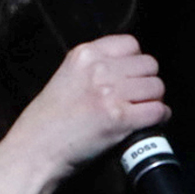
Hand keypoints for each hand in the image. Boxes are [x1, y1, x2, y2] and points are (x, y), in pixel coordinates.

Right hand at [10, 35, 167, 180]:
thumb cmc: (47, 120)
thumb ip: (93, 67)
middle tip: (139, 96)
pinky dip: (159, 117)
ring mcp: (110, 93)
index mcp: (84, 54)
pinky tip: (150, 122)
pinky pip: (158, 111)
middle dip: (147, 81)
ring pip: (157, 87)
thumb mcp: (66, 77)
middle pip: (149, 65)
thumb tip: (127, 69)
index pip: (131, 43)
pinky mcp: (120, 118)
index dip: (135, 61)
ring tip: (143, 109)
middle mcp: (99, 69)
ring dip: (155, 100)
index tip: (131, 75)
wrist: (35, 150)